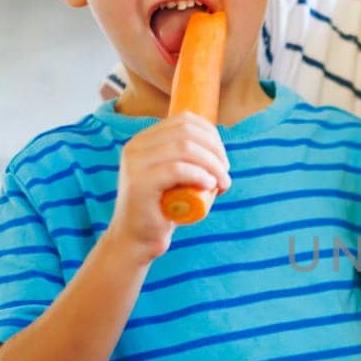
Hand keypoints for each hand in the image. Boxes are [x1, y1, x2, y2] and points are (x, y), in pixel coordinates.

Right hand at [106, 113, 231, 261]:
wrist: (136, 240)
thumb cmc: (161, 210)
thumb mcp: (174, 178)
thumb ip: (186, 159)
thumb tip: (218, 148)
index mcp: (144, 140)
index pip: (184, 120)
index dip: (211, 134)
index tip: (222, 158)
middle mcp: (136, 147)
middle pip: (187, 132)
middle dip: (215, 150)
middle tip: (225, 173)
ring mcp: (135, 164)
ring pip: (184, 148)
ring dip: (212, 164)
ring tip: (222, 183)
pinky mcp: (139, 183)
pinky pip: (177, 169)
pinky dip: (199, 175)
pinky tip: (209, 185)